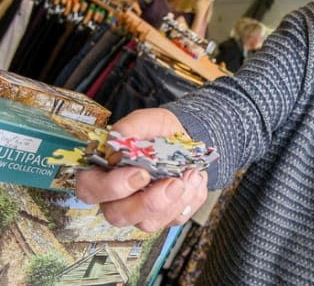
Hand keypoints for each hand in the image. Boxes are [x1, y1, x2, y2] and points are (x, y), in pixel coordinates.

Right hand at [75, 108, 208, 231]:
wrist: (185, 139)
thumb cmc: (157, 132)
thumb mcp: (145, 120)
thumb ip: (130, 128)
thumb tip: (120, 140)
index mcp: (102, 173)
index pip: (90, 189)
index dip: (113, 187)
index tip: (141, 174)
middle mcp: (116, 198)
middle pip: (117, 215)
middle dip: (148, 202)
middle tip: (172, 183)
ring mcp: (139, 211)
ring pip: (148, 223)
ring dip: (174, 201)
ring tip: (189, 175)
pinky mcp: (163, 217)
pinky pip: (174, 219)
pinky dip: (189, 199)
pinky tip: (194, 179)